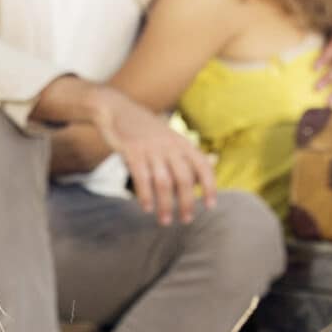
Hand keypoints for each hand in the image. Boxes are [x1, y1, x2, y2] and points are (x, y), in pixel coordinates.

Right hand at [85, 85, 216, 225]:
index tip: (210, 206)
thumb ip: (190, 153)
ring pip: (163, 182)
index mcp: (182, 143)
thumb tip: (214, 163)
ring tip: (166, 221)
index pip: (203, 166)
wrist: (117, 109)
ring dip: (165, 204)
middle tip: (186, 220)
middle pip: (184, 179)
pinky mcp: (131, 152)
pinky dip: (145, 195)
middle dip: (187, 202)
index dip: (210, 187)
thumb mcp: (172, 137)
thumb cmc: (147, 129)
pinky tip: (147, 208)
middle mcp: (169, 146)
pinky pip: (141, 178)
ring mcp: (150, 149)